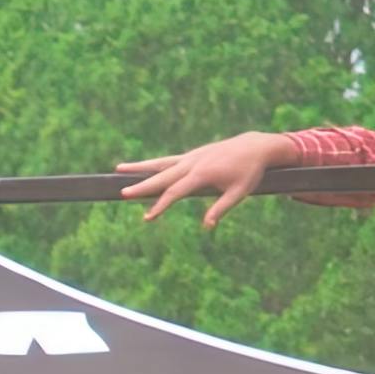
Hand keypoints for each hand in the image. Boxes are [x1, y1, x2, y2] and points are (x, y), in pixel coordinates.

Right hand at [113, 136, 279, 215]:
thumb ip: (221, 209)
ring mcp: (191, 157)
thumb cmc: (249, 172)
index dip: (161, 205)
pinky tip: (140, 169)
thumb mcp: (239, 192)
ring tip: (118, 168)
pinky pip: (168, 160)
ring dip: (139, 166)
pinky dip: (152, 164)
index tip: (147, 218)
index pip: (176, 192)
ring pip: (160, 163)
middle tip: (123, 193)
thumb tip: (207, 226)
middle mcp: (193, 163)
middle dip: (141, 186)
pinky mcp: (192, 155)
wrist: (256, 147)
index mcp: (202, 174)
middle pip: (162, 176)